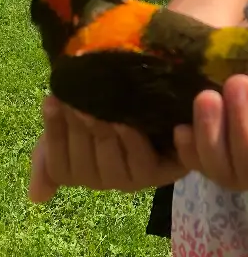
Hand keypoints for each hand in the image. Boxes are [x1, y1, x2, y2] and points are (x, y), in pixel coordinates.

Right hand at [29, 96, 185, 202]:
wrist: (156, 98)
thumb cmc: (109, 111)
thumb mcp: (72, 128)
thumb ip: (48, 158)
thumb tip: (37, 197)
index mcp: (80, 172)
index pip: (58, 163)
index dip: (54, 131)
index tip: (52, 99)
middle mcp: (104, 180)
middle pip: (85, 163)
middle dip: (79, 129)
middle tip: (78, 100)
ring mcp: (134, 178)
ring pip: (112, 165)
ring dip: (105, 136)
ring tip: (100, 110)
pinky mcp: (163, 173)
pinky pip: (143, 165)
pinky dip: (134, 144)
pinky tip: (130, 123)